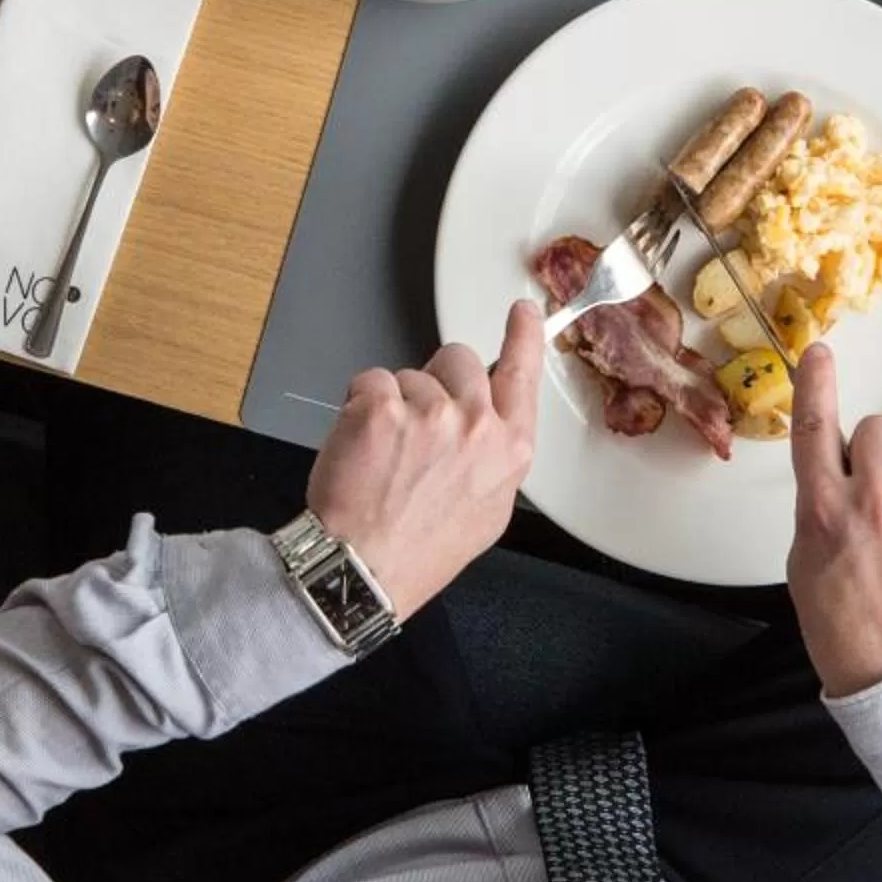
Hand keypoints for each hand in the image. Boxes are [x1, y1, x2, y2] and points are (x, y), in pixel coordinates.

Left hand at [305, 299, 541, 618]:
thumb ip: (495, 458)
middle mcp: (477, 425)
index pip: (523, 376)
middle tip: (413, 427)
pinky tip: (360, 447)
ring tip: (384, 457)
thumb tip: (489, 425)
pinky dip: (358, 407)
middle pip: (458, 360)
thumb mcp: (488, 512)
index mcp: (510, 450)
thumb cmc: (421, 550)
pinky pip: (370, 381)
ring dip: (393, 403)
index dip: (523, 338)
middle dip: (435, 380)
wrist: (363, 570)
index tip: (524, 312)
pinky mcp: (381, 407)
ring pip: (409, 375)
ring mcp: (429, 412)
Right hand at [787, 342, 881, 697]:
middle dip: (875, 449)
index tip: (819, 354)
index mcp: (826, 513)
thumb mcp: (806, 575)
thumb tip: (835, 499)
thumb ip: (820, 522)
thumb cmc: (849, 642)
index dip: (816, 384)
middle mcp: (876, 503)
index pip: (815, 429)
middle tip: (873, 492)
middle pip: (879, 432)